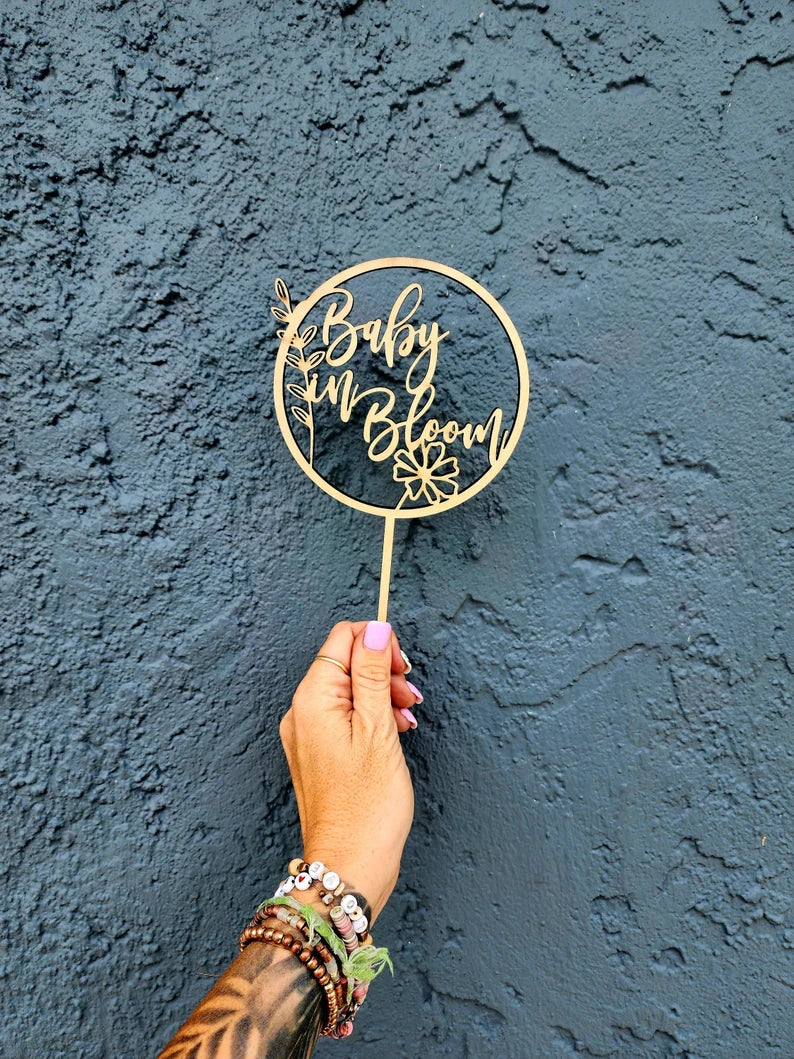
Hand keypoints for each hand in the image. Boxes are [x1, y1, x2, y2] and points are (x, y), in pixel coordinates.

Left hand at [279, 621, 417, 922]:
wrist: (350, 864)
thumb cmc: (367, 805)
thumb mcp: (378, 729)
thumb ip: (374, 674)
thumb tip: (376, 629)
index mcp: (313, 699)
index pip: (342, 638)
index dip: (378, 642)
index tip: (403, 665)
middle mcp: (302, 712)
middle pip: (345, 663)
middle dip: (383, 671)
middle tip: (410, 697)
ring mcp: (307, 734)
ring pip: (348, 690)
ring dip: (382, 695)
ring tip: (407, 720)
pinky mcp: (317, 753)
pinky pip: (344, 717)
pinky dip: (372, 718)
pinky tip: (395, 734)